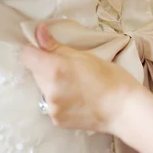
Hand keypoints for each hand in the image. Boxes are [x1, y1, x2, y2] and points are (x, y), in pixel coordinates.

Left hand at [20, 24, 145, 133]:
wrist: (125, 110)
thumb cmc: (111, 78)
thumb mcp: (86, 56)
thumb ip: (56, 46)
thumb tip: (38, 32)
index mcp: (55, 70)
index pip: (27, 56)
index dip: (35, 50)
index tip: (48, 51)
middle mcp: (48, 91)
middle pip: (35, 72)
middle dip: (47, 68)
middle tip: (71, 69)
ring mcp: (52, 108)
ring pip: (43, 88)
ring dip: (53, 84)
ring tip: (77, 86)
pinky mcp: (56, 121)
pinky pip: (51, 104)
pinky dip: (60, 100)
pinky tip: (78, 100)